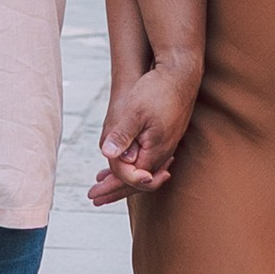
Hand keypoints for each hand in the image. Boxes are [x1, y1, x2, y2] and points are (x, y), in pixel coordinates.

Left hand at [87, 58, 197, 206]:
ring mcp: (167, 147)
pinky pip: (148, 161)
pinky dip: (133, 167)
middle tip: (93, 198)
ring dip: (123, 181)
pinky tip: (124, 163)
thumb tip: (107, 154)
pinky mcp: (166, 139)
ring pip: (143, 172)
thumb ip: (122, 135)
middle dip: (114, 191)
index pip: (131, 178)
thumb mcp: (135, 111)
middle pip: (138, 182)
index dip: (112, 184)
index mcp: (155, 151)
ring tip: (103, 185)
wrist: (181, 75)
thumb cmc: (158, 90)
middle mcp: (163, 154)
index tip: (95, 190)